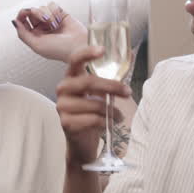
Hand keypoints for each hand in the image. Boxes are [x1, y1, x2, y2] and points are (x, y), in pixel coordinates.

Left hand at [14, 2, 88, 61]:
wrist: (79, 47)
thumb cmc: (60, 50)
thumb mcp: (36, 45)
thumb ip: (23, 34)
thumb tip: (15, 22)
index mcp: (34, 36)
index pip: (23, 21)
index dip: (22, 15)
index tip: (24, 12)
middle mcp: (42, 28)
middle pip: (32, 13)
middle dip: (36, 14)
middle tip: (43, 20)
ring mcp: (51, 21)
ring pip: (42, 8)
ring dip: (48, 15)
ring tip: (54, 25)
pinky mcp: (61, 14)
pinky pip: (52, 5)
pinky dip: (55, 11)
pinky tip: (59, 20)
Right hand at [56, 46, 129, 166]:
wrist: (82, 142)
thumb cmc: (92, 114)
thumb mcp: (101, 94)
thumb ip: (111, 77)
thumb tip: (131, 56)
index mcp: (71, 77)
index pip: (75, 60)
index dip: (87, 53)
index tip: (102, 50)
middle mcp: (63, 89)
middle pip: (88, 82)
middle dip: (112, 86)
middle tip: (127, 92)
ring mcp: (62, 106)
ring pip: (93, 104)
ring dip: (112, 110)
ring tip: (120, 115)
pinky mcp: (66, 123)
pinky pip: (92, 119)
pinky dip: (106, 122)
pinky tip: (110, 123)